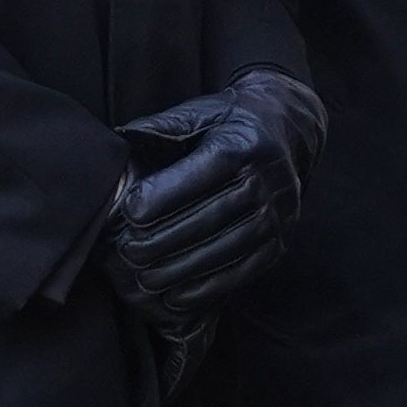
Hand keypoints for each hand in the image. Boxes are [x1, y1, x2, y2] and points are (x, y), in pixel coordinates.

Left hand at [104, 68, 323, 330]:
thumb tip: (117, 139)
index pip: (204, 174)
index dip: (164, 196)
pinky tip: (176, 296)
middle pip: (212, 216)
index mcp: (244, 145)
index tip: (130, 212)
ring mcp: (277, 216)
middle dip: (165, 239)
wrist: (289, 132)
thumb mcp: (200, 111)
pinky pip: (243, 271)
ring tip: (145, 278)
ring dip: (182, 269)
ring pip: (226, 248)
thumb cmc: (230, 123)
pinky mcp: (278, 243)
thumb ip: (162, 126)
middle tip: (128, 252)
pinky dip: (208, 288)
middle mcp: (267, 181)